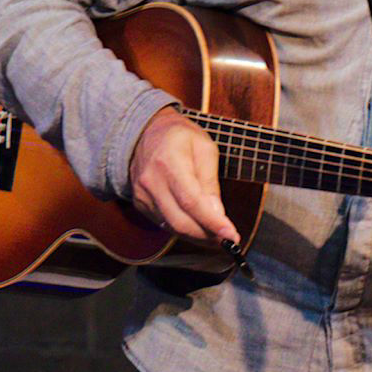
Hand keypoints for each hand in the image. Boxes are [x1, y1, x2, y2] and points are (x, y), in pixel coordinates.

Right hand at [128, 106, 238, 243]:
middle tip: (229, 239)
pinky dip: (184, 230)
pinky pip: (164, 224)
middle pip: (180, 221)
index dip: (212, 222)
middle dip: (208, 235)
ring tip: (218, 237)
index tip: (231, 235)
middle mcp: (151, 182)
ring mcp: (142, 195)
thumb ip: (210, 181)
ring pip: (172, 227)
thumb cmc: (179, 137)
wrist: (143, 132)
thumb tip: (217, 213)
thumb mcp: (205, 148)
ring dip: (198, 236)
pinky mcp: (140, 203)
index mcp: (169, 162)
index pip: (191, 201)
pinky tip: (200, 228)